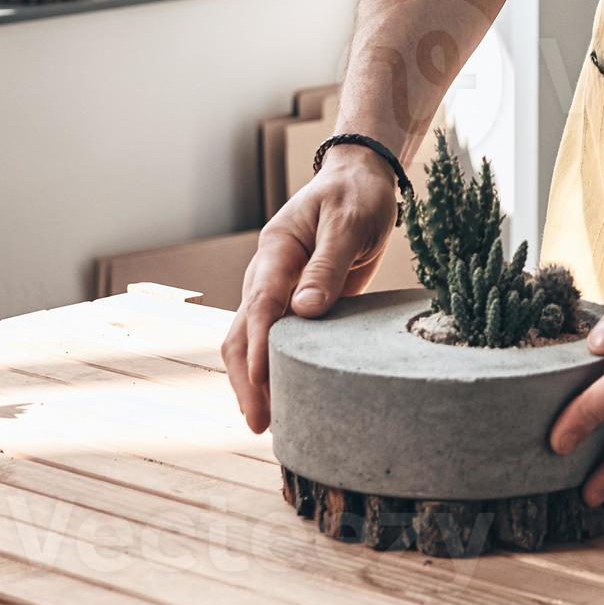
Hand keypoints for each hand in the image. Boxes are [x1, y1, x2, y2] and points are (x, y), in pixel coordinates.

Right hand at [221, 151, 402, 431]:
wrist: (360, 180)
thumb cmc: (355, 196)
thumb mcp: (347, 223)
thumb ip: (327, 265)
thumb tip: (303, 311)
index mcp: (275, 251)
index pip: (261, 305)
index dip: (260, 347)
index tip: (261, 384)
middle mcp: (267, 274)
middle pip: (243, 332)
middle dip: (247, 379)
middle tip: (260, 424)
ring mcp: (278, 291)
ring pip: (251, 341)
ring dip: (253, 381)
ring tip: (267, 424)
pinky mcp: (295, 303)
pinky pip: (276, 341)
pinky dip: (273, 370)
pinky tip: (285, 398)